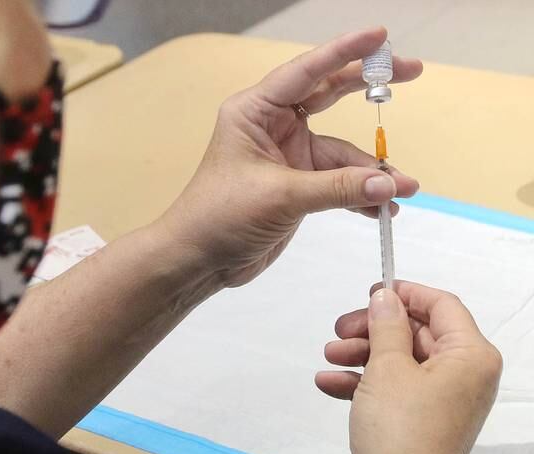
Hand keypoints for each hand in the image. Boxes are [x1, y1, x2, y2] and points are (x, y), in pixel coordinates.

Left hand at [158, 27, 421, 287]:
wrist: (198, 259)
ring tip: (404, 189)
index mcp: (255, 111)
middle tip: (412, 72)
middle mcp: (272, 126)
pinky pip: (337, 182)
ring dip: (371, 171)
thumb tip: (389, 185)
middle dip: (368, 86)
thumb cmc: (220, 216)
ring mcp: (287, 157)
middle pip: (328, 95)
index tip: (381, 37)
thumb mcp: (281, 196)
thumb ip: (337, 187)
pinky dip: (359, 194)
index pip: (306, 72)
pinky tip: (383, 209)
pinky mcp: (296, 187)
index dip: (345, 52)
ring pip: (340, 152)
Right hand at [317, 282, 500, 453]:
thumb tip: (385, 296)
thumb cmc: (402, 431)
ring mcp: (440, 398)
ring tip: (329, 356)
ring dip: (361, 354)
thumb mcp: (387, 367)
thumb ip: (386, 324)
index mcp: (469, 355)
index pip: (442, 305)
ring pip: (399, 360)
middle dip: (372, 329)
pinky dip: (362, 382)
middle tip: (340, 329)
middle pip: (415, 332)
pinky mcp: (419, 419)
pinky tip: (328, 383)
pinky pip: (392, 388)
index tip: (371, 291)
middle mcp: (462, 374)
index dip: (405, 293)